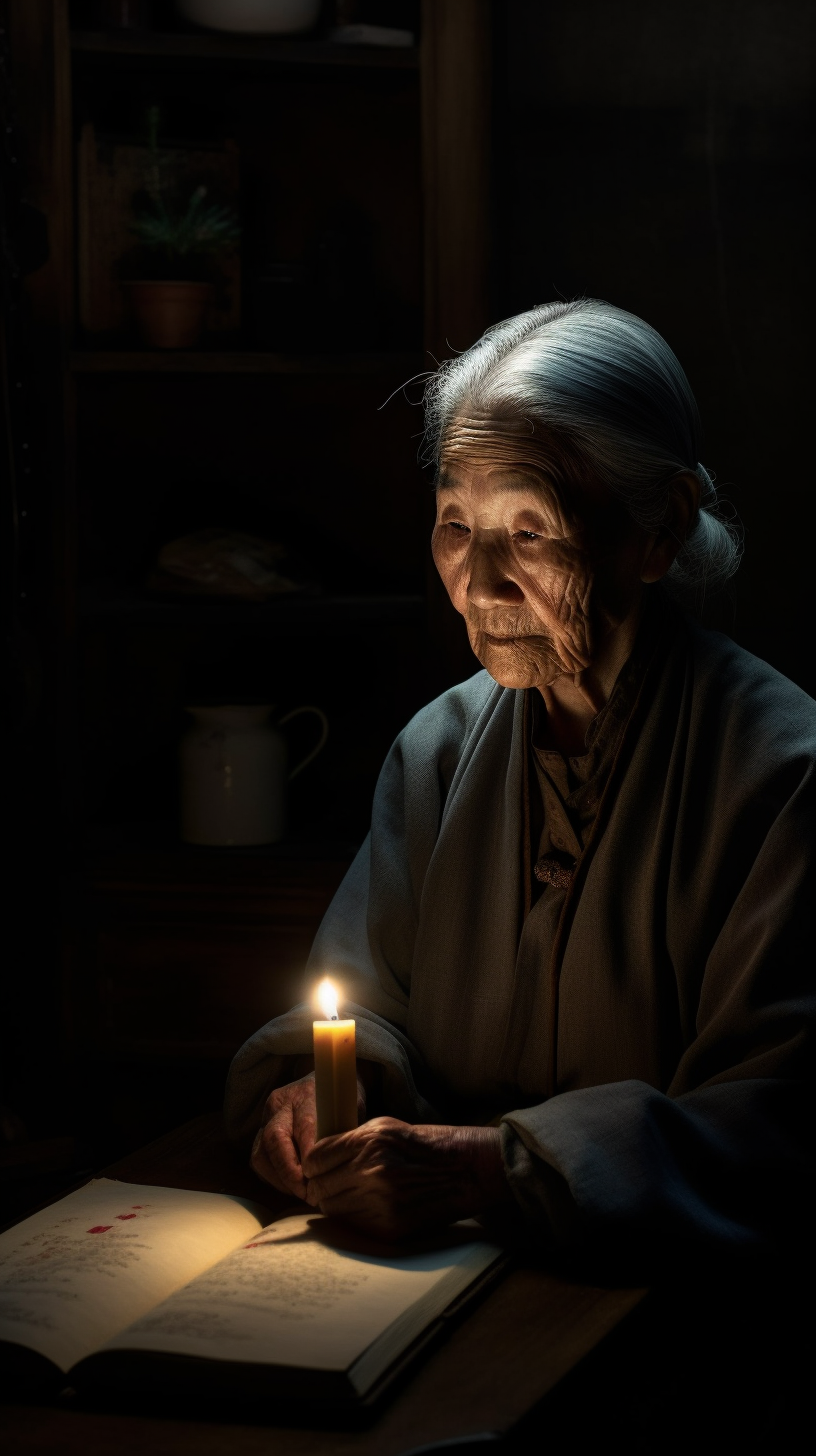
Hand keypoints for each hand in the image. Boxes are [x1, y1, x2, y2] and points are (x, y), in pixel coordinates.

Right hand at [251, 1073, 365, 1199]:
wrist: (327, 1080)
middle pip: (274, 1139)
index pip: (306, 1126)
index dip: (310, 1157)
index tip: (320, 1179)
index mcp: (308, 1093)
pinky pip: (259, 1160)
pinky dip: (274, 1177)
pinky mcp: (261, 1130)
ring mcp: (267, 1116)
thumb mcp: (351, 1110)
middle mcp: (281, 1103)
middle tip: (307, 1193)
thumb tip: (344, 1167)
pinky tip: (292, 1186)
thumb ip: (344, 1134)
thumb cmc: (343, 1100)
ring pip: (261, 1152)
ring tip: (300, 1192)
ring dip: (280, 1178)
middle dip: (289, 1172)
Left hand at [302, 1118, 508, 1239]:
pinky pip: (353, 1226)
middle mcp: (371, 1173)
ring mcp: (380, 1203)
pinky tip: (372, 1206)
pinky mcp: (389, 1228)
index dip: (313, 1164)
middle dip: (321, 1185)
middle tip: (333, 1182)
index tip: (317, 1167)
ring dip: (338, 1202)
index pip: (314, 1159)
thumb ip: (349, 1141)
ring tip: (355, 1193)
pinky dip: (356, 1217)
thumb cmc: (425, 1145)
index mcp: (368, 1143)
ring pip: (332, 1209)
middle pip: (319, 1188)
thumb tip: (318, 1159)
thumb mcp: (385, 1128)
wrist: (465, 1170)